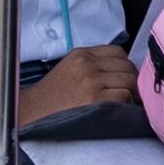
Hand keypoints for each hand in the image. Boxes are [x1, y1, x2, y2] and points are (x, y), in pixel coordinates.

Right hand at [17, 46, 142, 122]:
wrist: (32, 112)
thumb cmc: (51, 96)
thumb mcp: (69, 68)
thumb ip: (91, 64)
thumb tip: (120, 71)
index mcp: (81, 54)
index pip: (118, 52)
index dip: (125, 66)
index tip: (122, 78)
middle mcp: (87, 64)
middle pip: (127, 66)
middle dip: (131, 81)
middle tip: (129, 94)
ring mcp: (92, 81)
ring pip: (129, 81)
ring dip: (131, 93)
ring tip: (124, 103)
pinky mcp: (95, 100)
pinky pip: (124, 96)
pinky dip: (126, 104)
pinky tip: (117, 110)